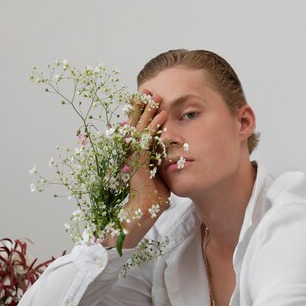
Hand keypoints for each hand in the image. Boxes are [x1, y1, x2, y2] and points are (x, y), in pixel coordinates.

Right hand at [103, 92, 169, 248]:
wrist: (143, 216)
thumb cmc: (153, 200)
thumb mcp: (162, 176)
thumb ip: (165, 164)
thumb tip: (175, 155)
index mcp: (137, 155)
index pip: (139, 129)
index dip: (143, 113)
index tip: (149, 98)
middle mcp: (131, 154)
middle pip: (135, 125)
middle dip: (141, 106)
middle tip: (147, 89)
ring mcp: (132, 159)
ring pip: (138, 131)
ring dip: (147, 113)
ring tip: (154, 97)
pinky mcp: (137, 166)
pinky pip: (145, 143)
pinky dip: (153, 128)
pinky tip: (160, 117)